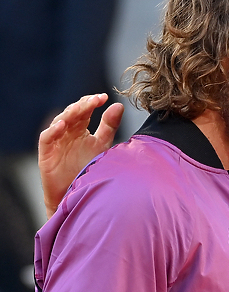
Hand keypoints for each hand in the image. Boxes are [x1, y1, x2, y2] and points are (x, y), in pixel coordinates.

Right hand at [39, 94, 123, 217]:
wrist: (76, 193)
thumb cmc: (88, 168)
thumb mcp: (102, 144)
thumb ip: (109, 126)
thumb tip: (118, 105)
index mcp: (80, 128)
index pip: (84, 110)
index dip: (92, 102)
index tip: (105, 97)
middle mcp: (67, 132)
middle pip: (72, 113)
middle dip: (83, 105)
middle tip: (96, 99)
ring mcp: (56, 141)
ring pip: (59, 121)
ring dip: (69, 113)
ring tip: (81, 107)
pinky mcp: (46, 153)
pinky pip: (46, 138)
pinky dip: (53, 130)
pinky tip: (62, 125)